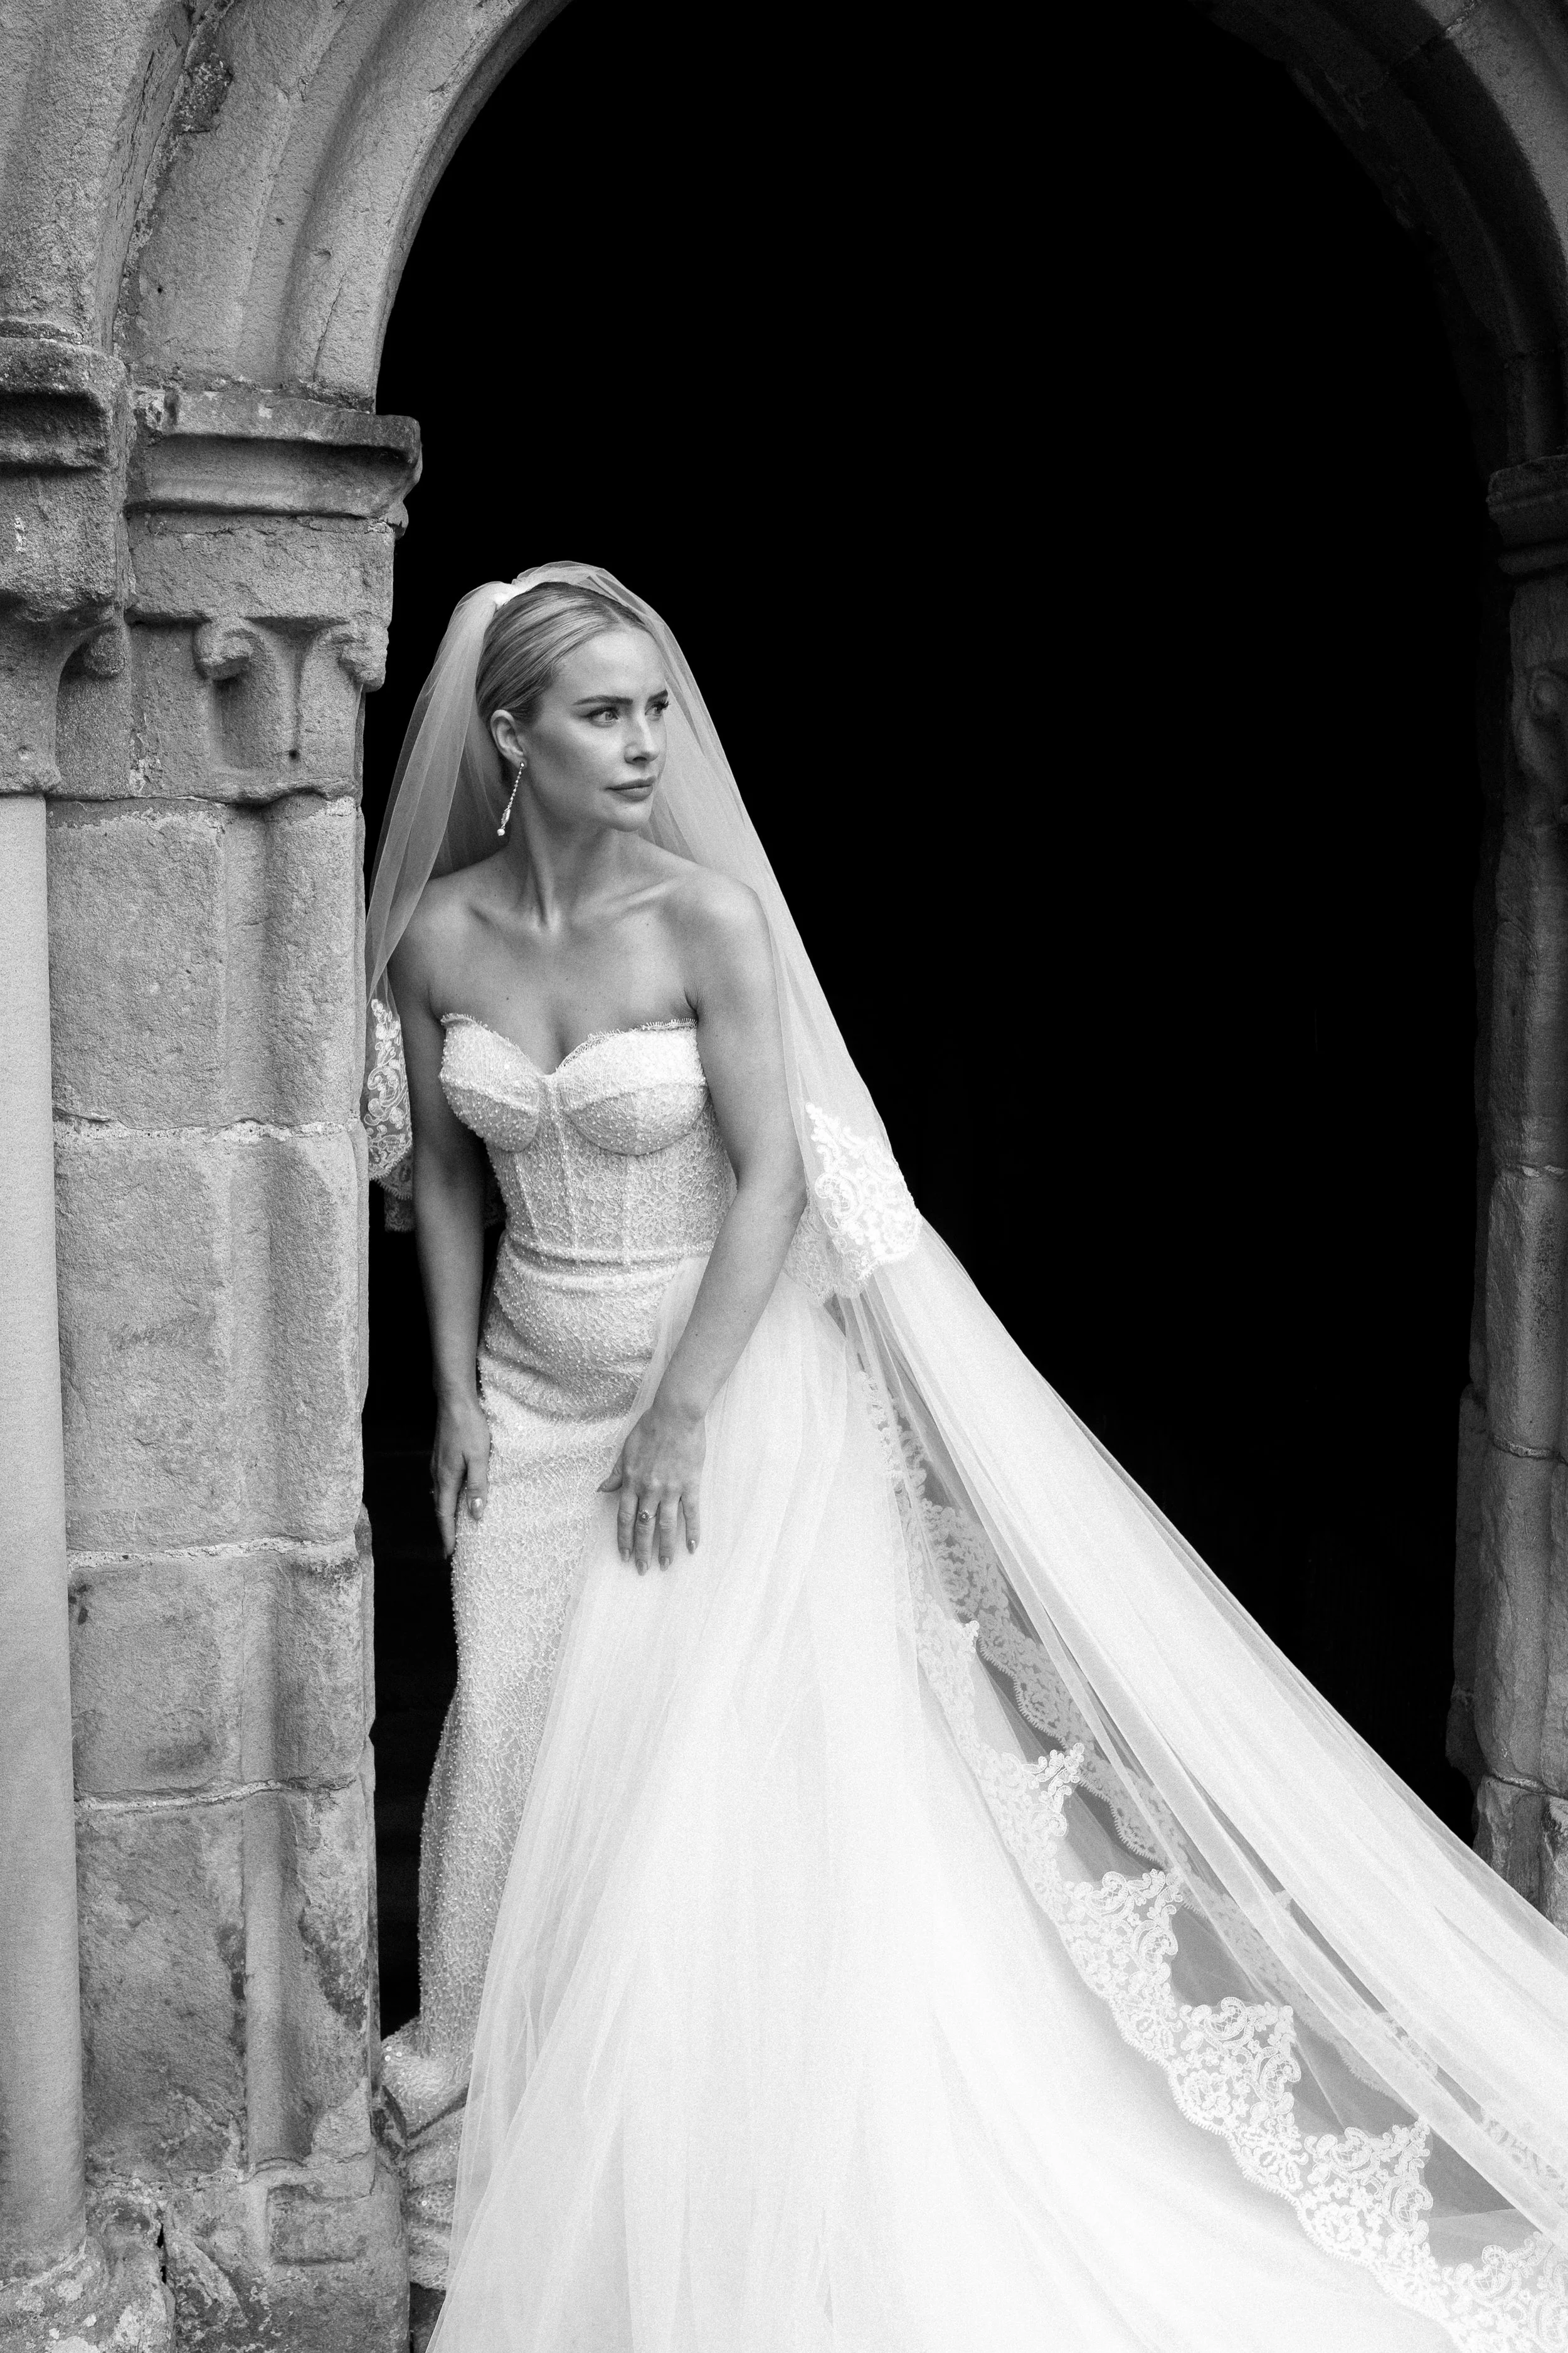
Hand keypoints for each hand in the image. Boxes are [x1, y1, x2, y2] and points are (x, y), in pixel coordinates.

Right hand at [431, 1391, 489, 1559]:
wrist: (454, 1400)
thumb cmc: (469, 1426)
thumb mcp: (480, 1456)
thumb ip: (478, 1485)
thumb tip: (476, 1513)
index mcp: (446, 1478)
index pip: (445, 1514)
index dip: (447, 1535)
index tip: (449, 1554)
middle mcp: (437, 1474)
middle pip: (440, 1508)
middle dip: (445, 1529)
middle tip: (450, 1548)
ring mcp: (437, 1465)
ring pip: (440, 1496)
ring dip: (446, 1514)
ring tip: (453, 1527)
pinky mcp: (441, 1456)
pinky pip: (442, 1485)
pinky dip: (447, 1499)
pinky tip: (453, 1497)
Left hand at [599, 1393, 704, 1571]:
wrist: (675, 1414)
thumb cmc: (650, 1428)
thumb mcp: (626, 1450)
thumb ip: (616, 1473)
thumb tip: (602, 1490)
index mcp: (632, 1481)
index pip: (625, 1517)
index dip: (623, 1539)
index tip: (622, 1556)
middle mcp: (649, 1489)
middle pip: (643, 1527)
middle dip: (641, 1550)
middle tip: (641, 1569)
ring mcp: (670, 1488)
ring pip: (666, 1525)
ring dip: (665, 1548)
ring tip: (665, 1565)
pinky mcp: (690, 1484)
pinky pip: (691, 1512)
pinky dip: (692, 1531)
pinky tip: (691, 1547)